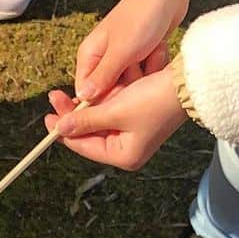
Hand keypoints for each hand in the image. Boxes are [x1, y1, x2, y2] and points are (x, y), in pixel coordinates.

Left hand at [44, 68, 188, 169]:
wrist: (190, 81)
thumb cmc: (157, 99)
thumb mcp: (116, 110)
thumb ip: (86, 119)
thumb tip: (60, 128)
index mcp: (123, 156)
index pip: (84, 146)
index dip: (63, 131)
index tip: (47, 117)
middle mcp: (127, 148)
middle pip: (89, 132)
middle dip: (73, 114)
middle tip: (56, 97)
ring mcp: (132, 132)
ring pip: (99, 119)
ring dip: (87, 104)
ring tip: (71, 91)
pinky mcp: (137, 116)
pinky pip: (111, 109)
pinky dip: (102, 99)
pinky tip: (92, 89)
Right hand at [73, 0, 205, 100]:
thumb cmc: (142, 16)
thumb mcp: (121, 52)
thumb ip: (102, 77)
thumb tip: (84, 98)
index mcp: (89, 55)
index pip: (85, 92)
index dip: (101, 100)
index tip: (119, 94)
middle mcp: (102, 58)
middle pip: (109, 90)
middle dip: (127, 83)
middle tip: (138, 65)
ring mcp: (121, 56)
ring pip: (129, 84)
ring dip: (143, 74)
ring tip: (150, 53)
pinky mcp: (138, 55)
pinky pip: (143, 74)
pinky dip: (152, 66)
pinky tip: (158, 51)